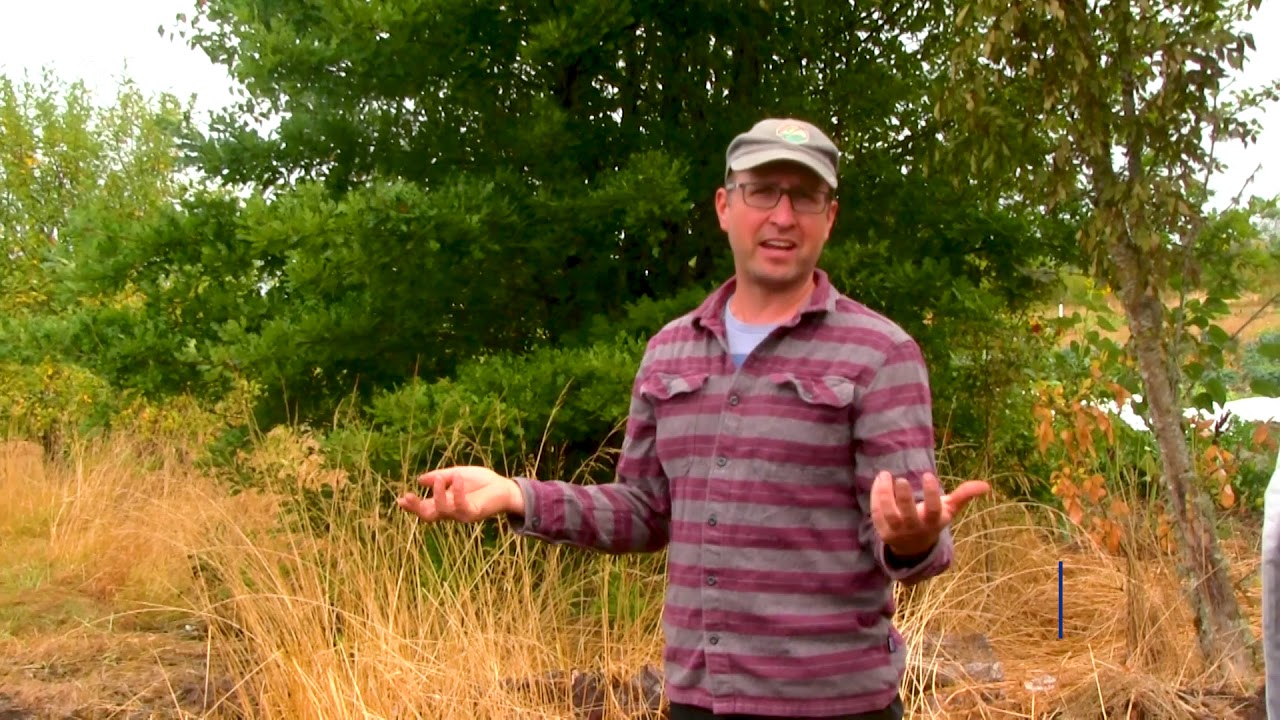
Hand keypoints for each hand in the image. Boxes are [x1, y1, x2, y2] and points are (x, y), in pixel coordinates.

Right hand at [396, 465, 523, 522]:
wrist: (505, 487)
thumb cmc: (482, 482)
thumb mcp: (457, 474)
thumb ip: (440, 477)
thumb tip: (420, 479)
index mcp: (445, 503)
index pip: (425, 507)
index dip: (412, 506)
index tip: (400, 500)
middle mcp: (451, 512)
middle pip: (428, 516)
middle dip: (416, 508)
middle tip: (407, 497)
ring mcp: (461, 514)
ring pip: (442, 511)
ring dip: (438, 494)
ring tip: (439, 478)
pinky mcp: (473, 512)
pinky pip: (461, 504)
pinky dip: (457, 490)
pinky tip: (458, 476)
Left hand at [871, 471, 989, 555]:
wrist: (913, 547)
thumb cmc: (932, 520)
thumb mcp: (948, 510)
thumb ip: (964, 496)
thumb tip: (986, 486)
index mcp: (932, 521)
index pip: (933, 510)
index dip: (932, 494)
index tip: (928, 475)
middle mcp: (914, 528)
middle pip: (907, 515)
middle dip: (904, 498)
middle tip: (902, 480)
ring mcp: (897, 531)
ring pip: (888, 515)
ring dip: (884, 495)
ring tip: (885, 475)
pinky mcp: (882, 530)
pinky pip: (876, 513)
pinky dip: (875, 496)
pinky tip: (880, 480)